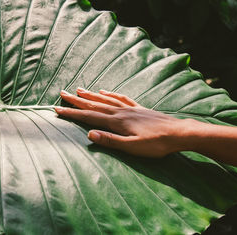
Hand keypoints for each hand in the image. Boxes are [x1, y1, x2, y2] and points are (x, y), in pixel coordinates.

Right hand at [55, 88, 193, 156]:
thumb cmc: (157, 144)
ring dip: (90, 94)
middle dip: (77, 100)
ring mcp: (130, 108)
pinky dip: (110, 94)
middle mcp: (121, 112)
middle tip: (62, 93)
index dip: (72, 113)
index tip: (57, 109)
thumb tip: (90, 135)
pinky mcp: (139, 108)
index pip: (89, 116)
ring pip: (105, 99)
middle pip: (94, 104)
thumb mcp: (133, 147)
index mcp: (117, 122)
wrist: (179, 133)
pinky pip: (121, 98)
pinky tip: (105, 91)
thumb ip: (111, 141)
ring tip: (79, 89)